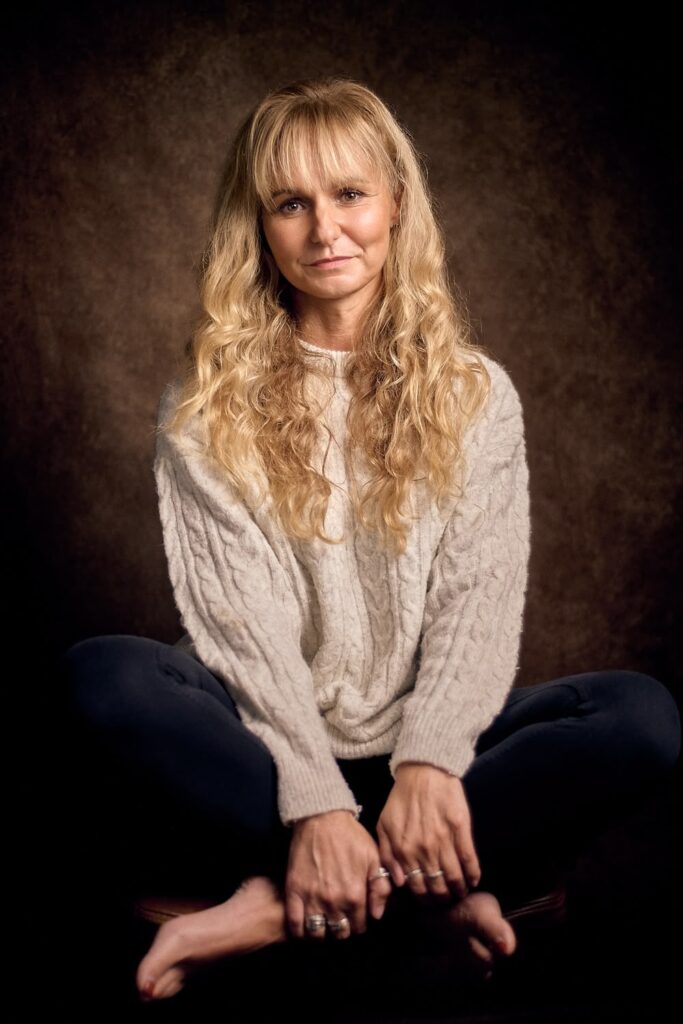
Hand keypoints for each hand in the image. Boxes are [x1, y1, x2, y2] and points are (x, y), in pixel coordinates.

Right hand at [284, 809, 392, 940]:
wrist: (322, 817)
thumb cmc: (350, 836)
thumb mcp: (373, 858)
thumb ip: (379, 887)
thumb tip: (377, 915)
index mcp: (355, 895)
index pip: (359, 926)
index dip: (358, 923)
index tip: (355, 916)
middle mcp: (334, 902)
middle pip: (339, 933)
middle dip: (342, 928)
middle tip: (339, 918)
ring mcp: (312, 898)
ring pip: (317, 933)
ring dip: (321, 932)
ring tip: (323, 922)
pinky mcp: (294, 891)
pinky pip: (294, 924)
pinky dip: (299, 931)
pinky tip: (304, 925)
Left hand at [376, 762, 480, 904]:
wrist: (423, 772)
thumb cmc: (401, 799)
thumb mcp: (384, 826)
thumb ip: (387, 855)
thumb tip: (398, 883)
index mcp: (404, 851)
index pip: (417, 888)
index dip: (425, 900)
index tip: (430, 902)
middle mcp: (424, 850)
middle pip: (437, 887)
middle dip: (443, 899)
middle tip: (447, 900)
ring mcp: (444, 841)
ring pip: (455, 878)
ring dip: (459, 890)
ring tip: (461, 892)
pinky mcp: (461, 830)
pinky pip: (470, 860)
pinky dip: (473, 874)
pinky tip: (474, 880)